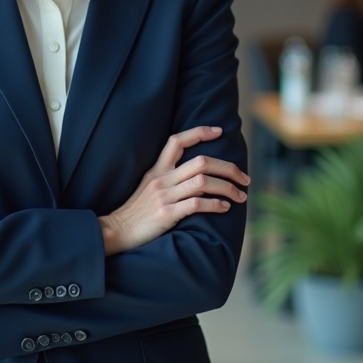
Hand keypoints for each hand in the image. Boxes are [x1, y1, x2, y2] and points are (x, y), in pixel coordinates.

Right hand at [98, 126, 247, 255]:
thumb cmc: (137, 211)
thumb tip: (198, 174)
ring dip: (228, 188)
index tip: (220, 131)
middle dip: (228, 168)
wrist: (117, 231)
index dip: (199, 132)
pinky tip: (225, 207)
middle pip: (201, 162)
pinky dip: (215, 204)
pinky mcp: (166, 214)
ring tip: (241, 196)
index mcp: (156, 169)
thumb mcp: (149, 186)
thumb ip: (169, 177)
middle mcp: (161, 179)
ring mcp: (164, 196)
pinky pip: (197, 204)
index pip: (177, 141)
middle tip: (245, 178)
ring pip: (203, 182)